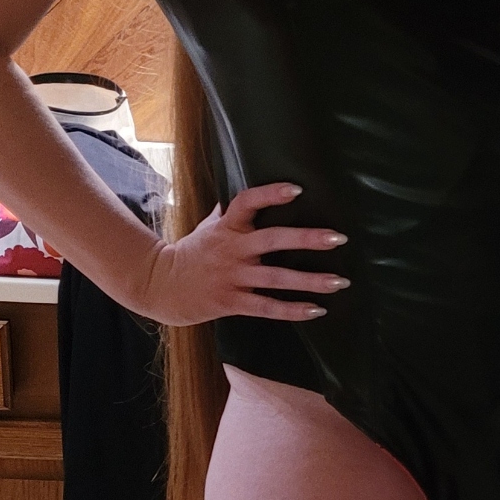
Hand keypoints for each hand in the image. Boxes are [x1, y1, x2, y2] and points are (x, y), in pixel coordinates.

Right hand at [140, 181, 348, 326]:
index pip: (247, 202)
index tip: (297, 189)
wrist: (160, 286)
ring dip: (310, 280)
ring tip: (339, 281)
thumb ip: (227, 214)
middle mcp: (232, 249)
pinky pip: (267, 307)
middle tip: (338, 238)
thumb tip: (241, 198)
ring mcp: (232, 277)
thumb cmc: (190, 254)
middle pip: (273, 239)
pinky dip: (292, 310)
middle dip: (308, 239)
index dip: (271, 194)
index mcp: (227, 227)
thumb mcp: (206, 228)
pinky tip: (316, 310)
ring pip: (276, 278)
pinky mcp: (231, 302)